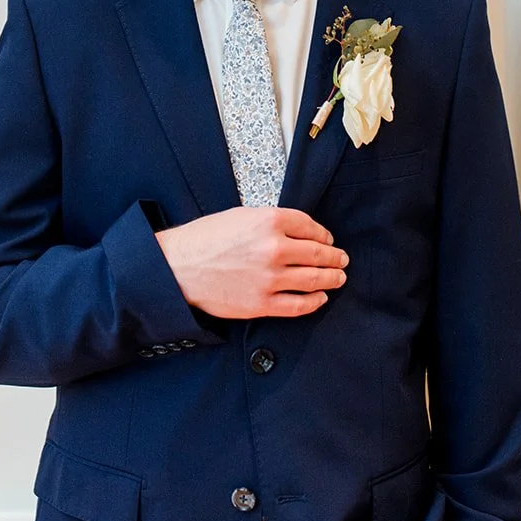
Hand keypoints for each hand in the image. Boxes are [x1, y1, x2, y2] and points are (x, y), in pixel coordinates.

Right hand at [156, 206, 347, 318]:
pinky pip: (298, 305)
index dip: (324, 235)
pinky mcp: (261, 304)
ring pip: (314, 279)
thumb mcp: (242, 215)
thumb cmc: (207, 238)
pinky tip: (320, 298)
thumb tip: (301, 232)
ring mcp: (269, 278)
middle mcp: (274, 248)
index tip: (328, 240)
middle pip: (318, 254)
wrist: (179, 266)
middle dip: (334, 257)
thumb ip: (273, 222)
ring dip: (332, 278)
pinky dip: (315, 302)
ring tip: (338, 277)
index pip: (311, 227)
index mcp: (269, 221)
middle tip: (342, 259)